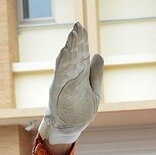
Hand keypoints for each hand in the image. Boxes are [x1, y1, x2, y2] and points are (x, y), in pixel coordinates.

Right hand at [38, 22, 103, 144]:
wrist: (71, 127)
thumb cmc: (81, 110)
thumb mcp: (94, 90)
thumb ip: (96, 74)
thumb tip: (97, 54)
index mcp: (79, 75)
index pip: (81, 55)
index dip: (82, 42)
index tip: (82, 27)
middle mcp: (70, 76)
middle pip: (74, 55)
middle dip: (76, 41)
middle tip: (78, 26)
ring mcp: (63, 83)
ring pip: (67, 62)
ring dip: (70, 48)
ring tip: (73, 35)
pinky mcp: (57, 91)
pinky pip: (60, 76)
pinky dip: (62, 64)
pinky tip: (64, 52)